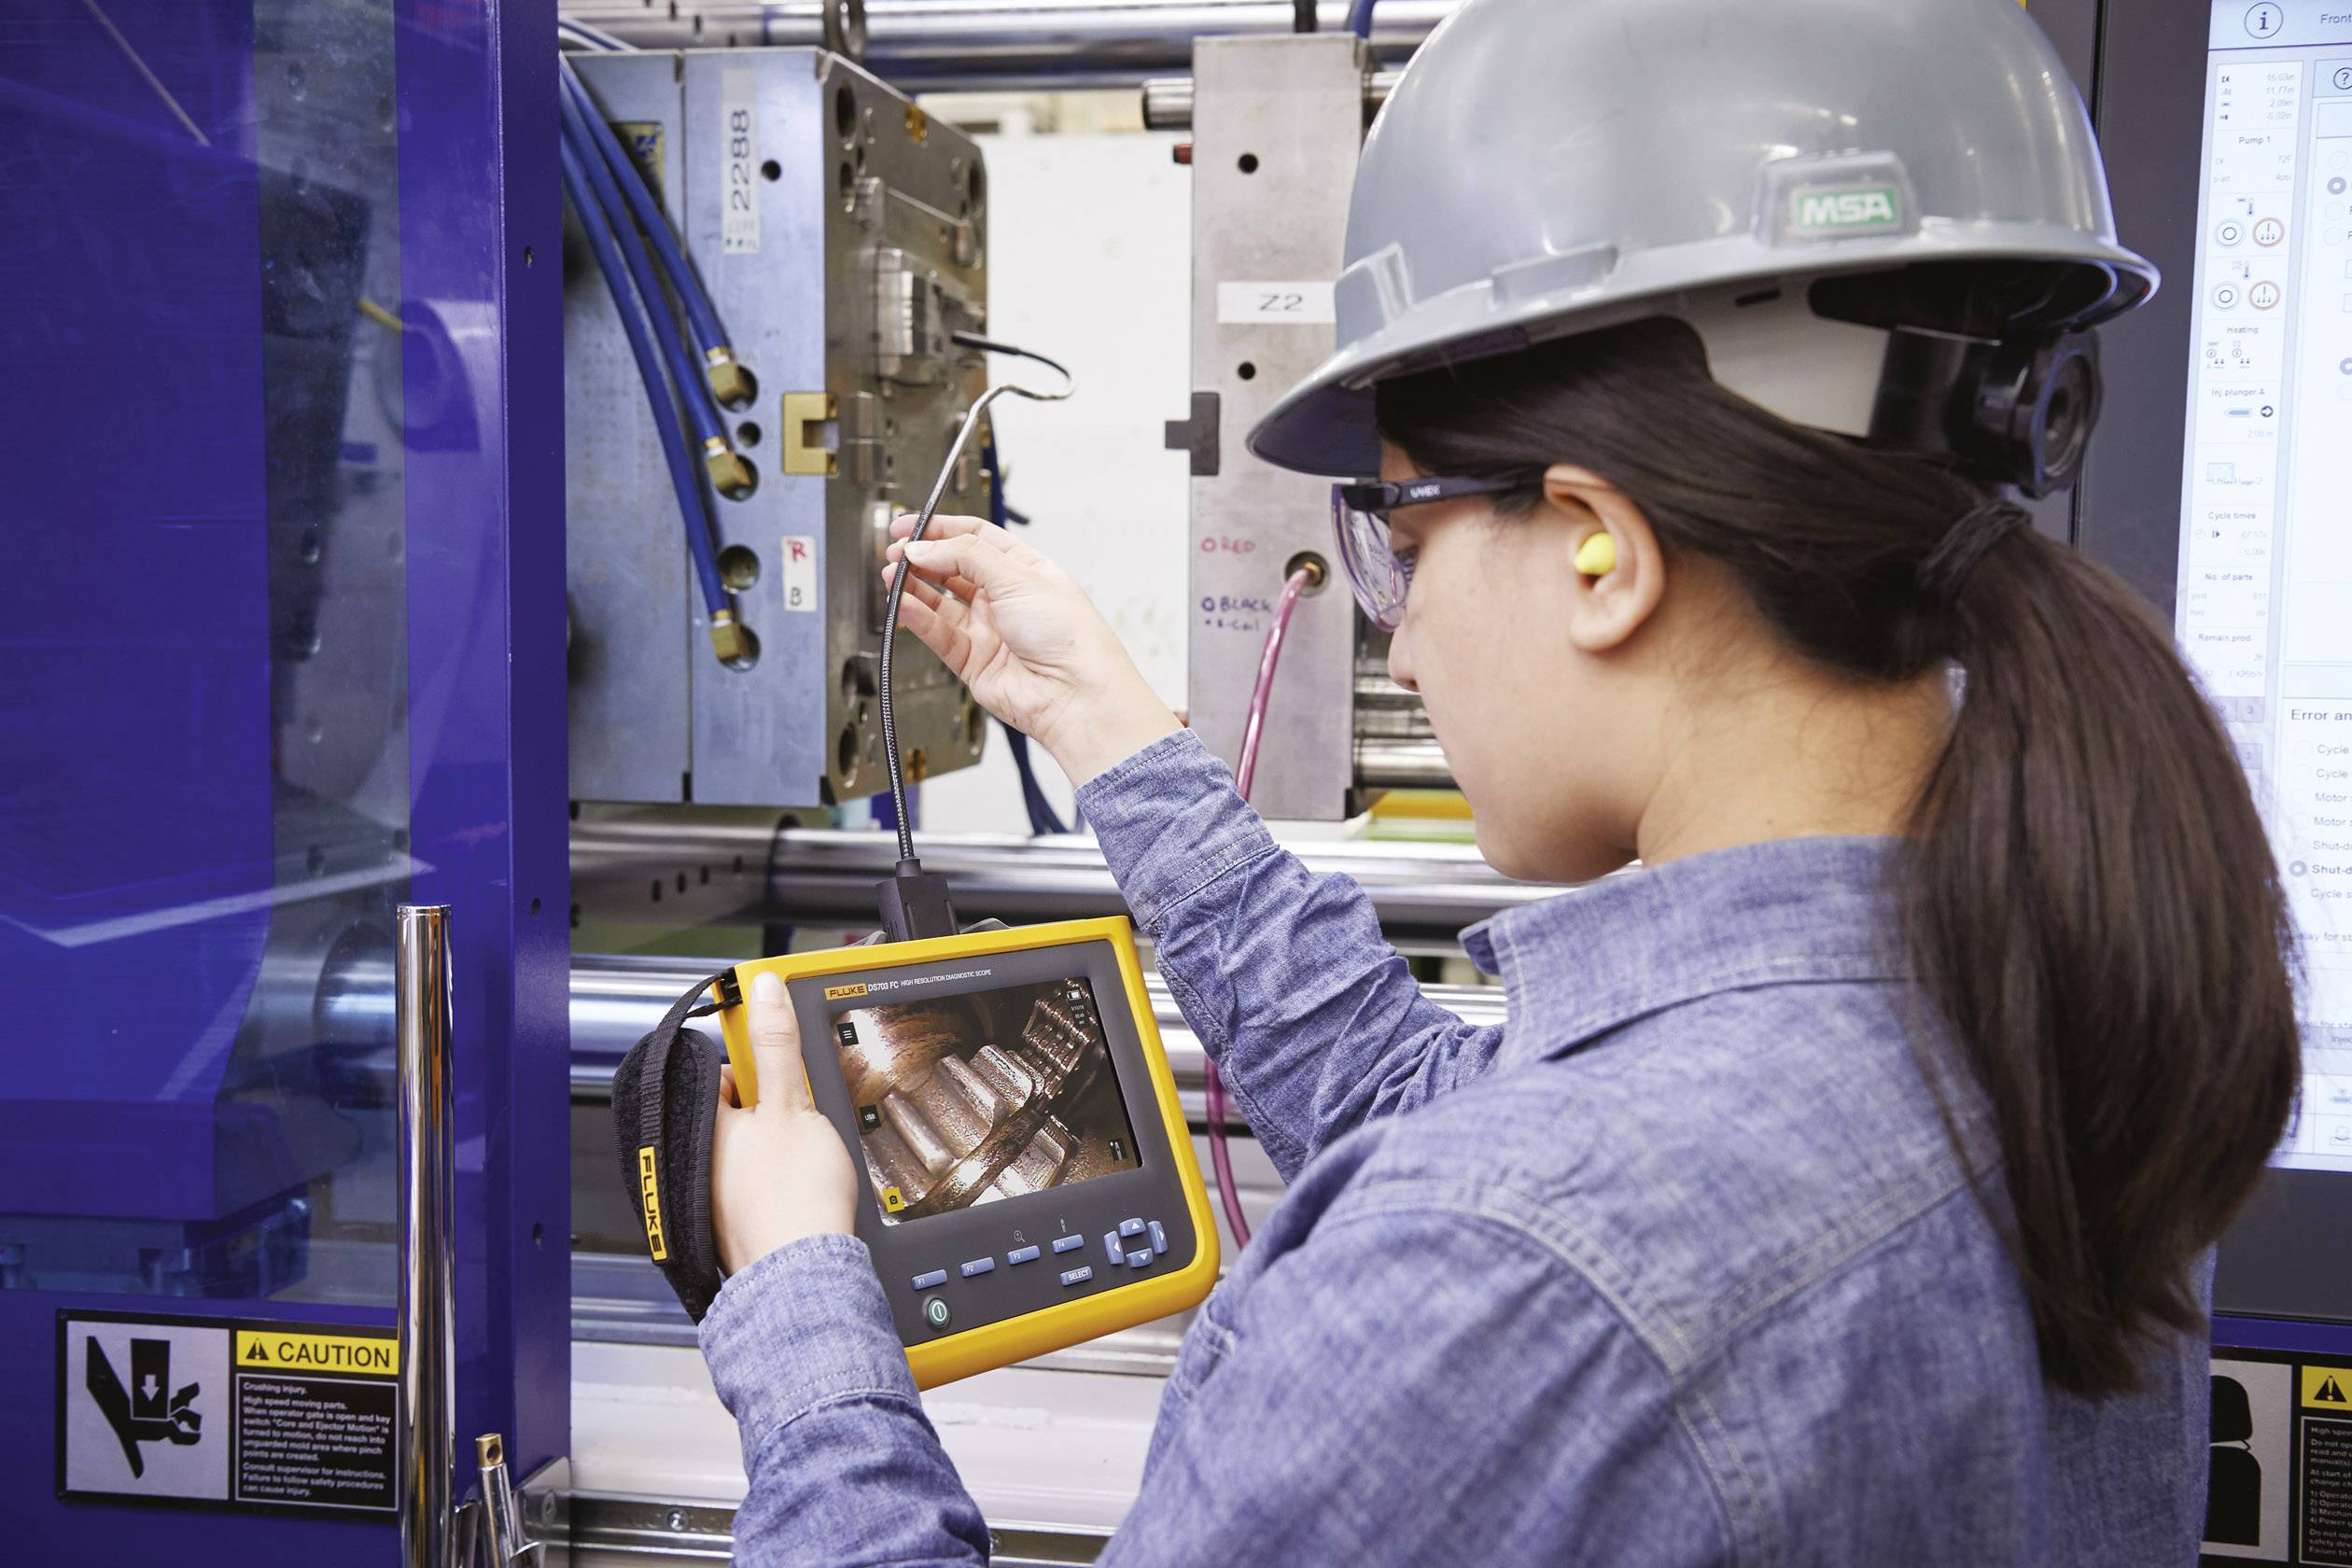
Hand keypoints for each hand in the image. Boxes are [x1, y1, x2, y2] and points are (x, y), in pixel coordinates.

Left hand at [711, 972, 859, 1273]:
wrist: (803, 1275)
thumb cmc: (791, 1199)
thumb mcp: (791, 1104)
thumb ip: (776, 1044)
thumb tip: (764, 988)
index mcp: (701, 1125)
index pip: (719, 1074)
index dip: (756, 1069)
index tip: (779, 1072)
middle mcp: (697, 1161)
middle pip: (736, 1112)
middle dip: (770, 1110)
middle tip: (801, 1120)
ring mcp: (713, 1196)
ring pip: (748, 1151)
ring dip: (775, 1148)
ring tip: (805, 1160)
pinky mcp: (733, 1225)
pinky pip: (756, 1188)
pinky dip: (776, 1184)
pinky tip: (801, 1190)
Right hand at [883, 514, 1179, 786]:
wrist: (1076, 695)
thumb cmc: (1070, 637)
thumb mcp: (1019, 577)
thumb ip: (966, 557)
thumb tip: (925, 547)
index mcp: (1025, 570)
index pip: (974, 538)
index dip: (940, 529)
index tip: (909, 526)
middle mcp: (1005, 598)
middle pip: (952, 568)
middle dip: (922, 557)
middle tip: (896, 551)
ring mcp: (988, 630)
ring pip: (939, 601)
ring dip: (913, 586)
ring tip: (891, 575)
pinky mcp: (972, 661)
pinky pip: (937, 633)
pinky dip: (917, 616)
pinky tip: (901, 602)